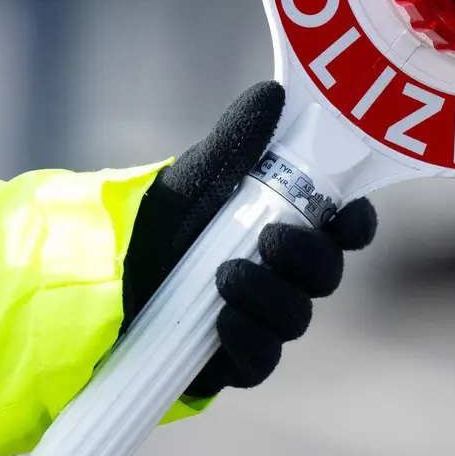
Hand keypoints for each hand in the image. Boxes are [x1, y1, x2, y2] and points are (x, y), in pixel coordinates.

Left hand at [122, 81, 377, 398]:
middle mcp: (284, 274)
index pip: (345, 228)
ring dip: (271, 296)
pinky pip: (262, 360)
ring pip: (297, 317)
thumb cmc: (158, 219)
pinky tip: (224, 320)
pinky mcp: (234, 358)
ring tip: (227, 276)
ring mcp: (262, 318)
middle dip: (310, 258)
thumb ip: (237, 140)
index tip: (346, 217)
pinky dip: (249, 339)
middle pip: (327, 275)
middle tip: (272, 240)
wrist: (98, 275)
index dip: (356, 224)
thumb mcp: (196, 175)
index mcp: (288, 224)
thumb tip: (273, 95)